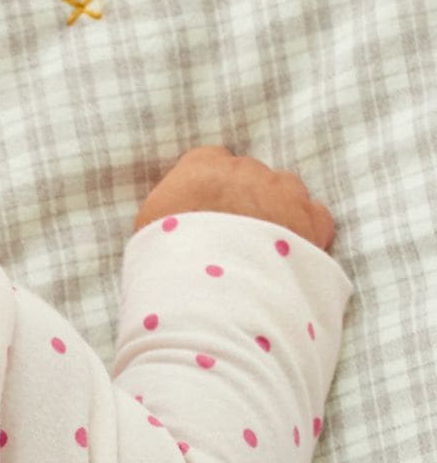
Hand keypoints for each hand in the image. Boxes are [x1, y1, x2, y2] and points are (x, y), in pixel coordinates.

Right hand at [132, 145, 335, 251]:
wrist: (208, 300)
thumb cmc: (166, 271)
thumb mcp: (148, 237)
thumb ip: (166, 217)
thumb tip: (175, 224)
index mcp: (199, 169)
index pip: (209, 163)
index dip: (209, 192)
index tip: (205, 217)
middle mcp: (244, 171)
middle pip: (249, 177)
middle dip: (244, 204)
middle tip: (232, 243)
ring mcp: (282, 192)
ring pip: (285, 191)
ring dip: (277, 214)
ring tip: (262, 254)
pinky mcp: (311, 220)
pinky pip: (315, 216)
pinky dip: (306, 232)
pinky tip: (288, 258)